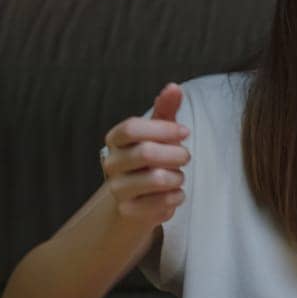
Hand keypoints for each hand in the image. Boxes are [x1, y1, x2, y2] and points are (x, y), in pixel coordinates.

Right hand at [101, 83, 190, 225]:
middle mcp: (111, 163)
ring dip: (178, 177)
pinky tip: (173, 194)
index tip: (184, 131)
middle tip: (185, 157)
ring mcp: (117, 189)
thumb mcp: (159, 131)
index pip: (131, 128)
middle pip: (146, 152)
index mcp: (115, 140)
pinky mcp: (128, 211)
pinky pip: (161, 203)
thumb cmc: (152, 159)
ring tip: (177, 177)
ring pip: (156, 179)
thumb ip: (166, 109)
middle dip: (176, 154)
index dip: (162, 129)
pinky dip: (176, 197)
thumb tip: (173, 87)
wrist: (139, 199)